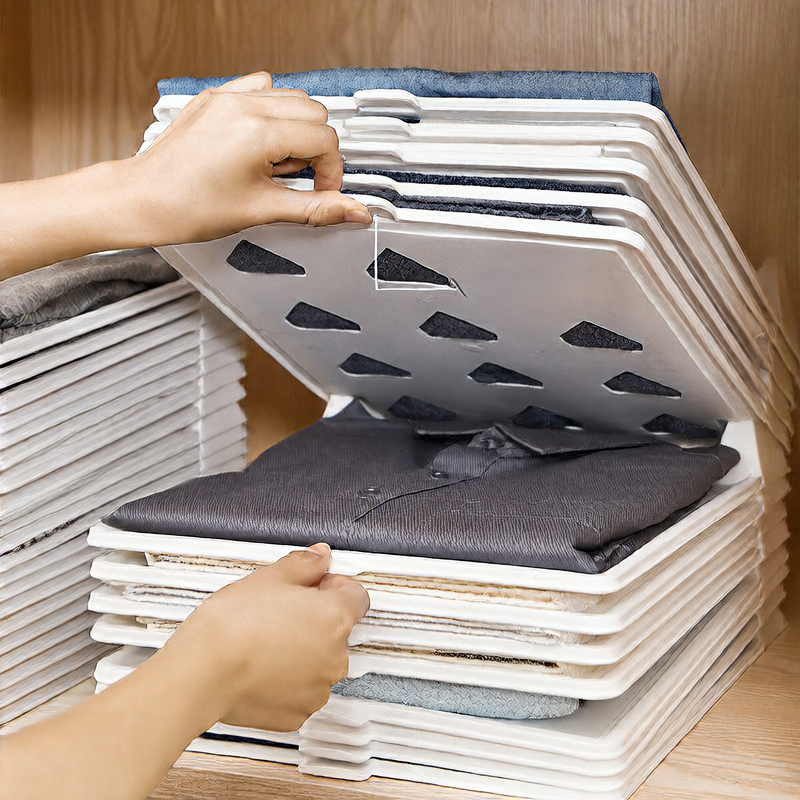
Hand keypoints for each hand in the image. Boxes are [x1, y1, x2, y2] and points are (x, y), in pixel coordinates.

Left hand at [127, 72, 371, 243]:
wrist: (142, 200)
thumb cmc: (188, 207)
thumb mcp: (262, 211)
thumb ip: (315, 208)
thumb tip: (353, 212)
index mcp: (257, 133)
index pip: (324, 139)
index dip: (332, 171)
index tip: (322, 191)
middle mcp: (243, 106)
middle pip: (314, 113)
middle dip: (316, 150)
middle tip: (295, 178)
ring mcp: (227, 98)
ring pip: (291, 97)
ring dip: (296, 130)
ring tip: (274, 163)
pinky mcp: (215, 98)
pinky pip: (260, 87)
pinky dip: (272, 112)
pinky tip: (260, 141)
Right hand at [162, 542, 369, 731]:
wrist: (201, 673)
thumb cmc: (232, 625)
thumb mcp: (269, 577)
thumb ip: (304, 564)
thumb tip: (320, 558)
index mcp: (335, 618)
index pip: (356, 596)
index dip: (333, 587)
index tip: (314, 585)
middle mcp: (334, 657)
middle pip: (336, 631)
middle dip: (314, 620)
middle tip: (279, 612)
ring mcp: (316, 689)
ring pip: (318, 663)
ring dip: (301, 652)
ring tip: (265, 641)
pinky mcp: (295, 714)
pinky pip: (299, 692)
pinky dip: (285, 681)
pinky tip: (260, 667)